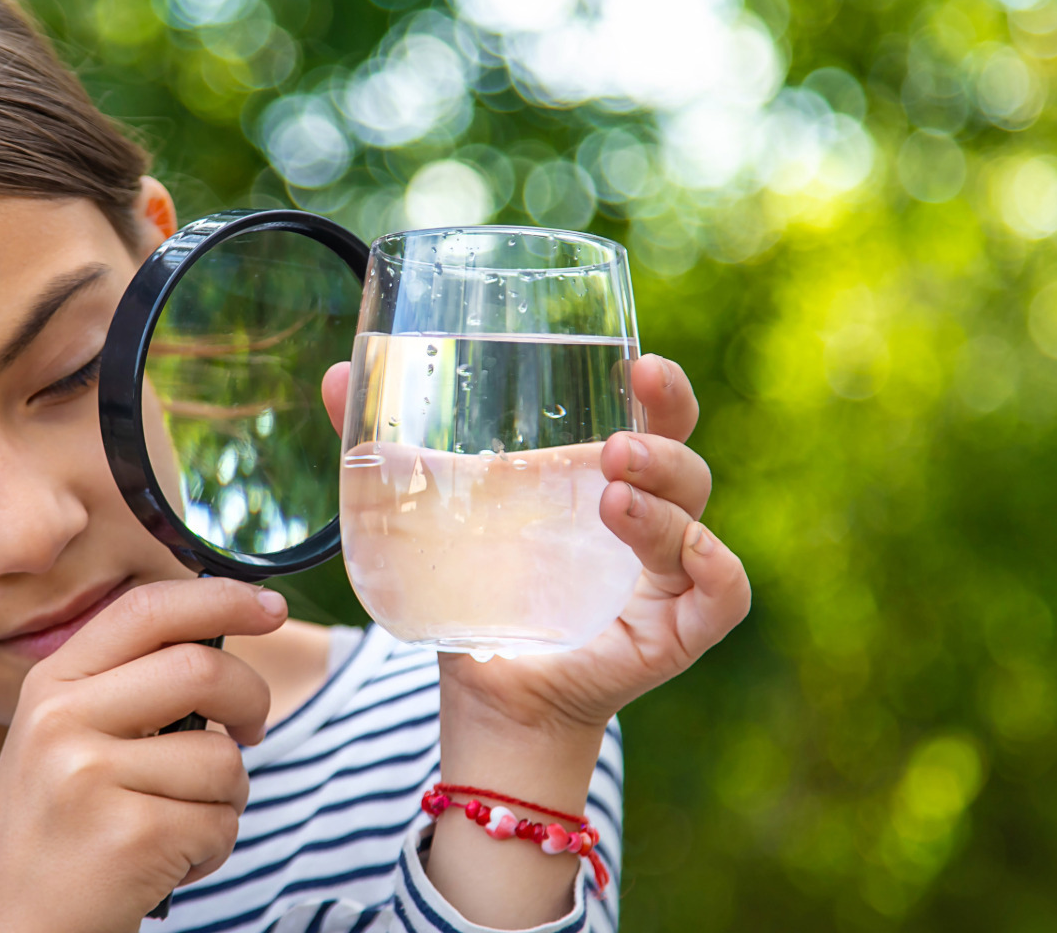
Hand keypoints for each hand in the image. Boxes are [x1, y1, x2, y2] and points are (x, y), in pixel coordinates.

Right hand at [0, 578, 286, 932]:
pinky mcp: (129, 837)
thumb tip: (222, 643)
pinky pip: (220, 823)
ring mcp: (90, 778)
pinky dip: (211, 851)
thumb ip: (123, 692)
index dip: (220, 596)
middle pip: (202, 668)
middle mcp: (60, 721)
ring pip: (222, 759)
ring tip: (174, 830)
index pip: (146, 609)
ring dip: (225, 802)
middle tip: (251, 731)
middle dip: (252, 699)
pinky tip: (162, 868)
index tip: (270, 605)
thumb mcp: (60, 747)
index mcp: (48, 688)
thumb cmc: (53, 844)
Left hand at [321, 353, 750, 737]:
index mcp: (599, 480)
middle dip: (665, 434)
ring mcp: (662, 576)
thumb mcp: (426, 514)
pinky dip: (715, 566)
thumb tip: (334, 373)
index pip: (655, 416)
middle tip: (615, 441)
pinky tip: (686, 551)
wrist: (480, 694)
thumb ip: (384, 448)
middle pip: (686, 458)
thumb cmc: (472, 594)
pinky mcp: (673, 632)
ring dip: (665, 499)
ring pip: (699, 516)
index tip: (640, 363)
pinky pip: (723, 595)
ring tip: (612, 492)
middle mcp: (643, 520)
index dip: (662, 388)